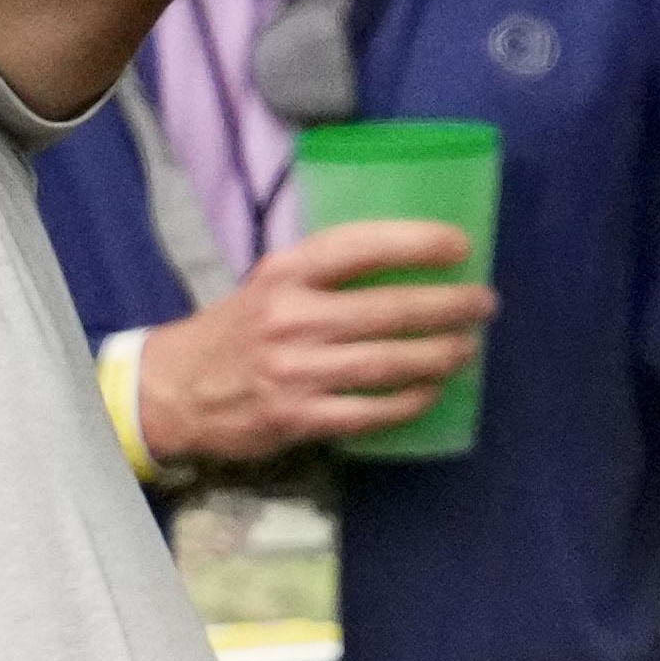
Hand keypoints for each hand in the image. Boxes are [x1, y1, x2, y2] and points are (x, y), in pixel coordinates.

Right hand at [136, 222, 496, 467]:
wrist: (175, 390)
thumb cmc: (237, 330)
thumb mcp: (268, 284)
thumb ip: (324, 274)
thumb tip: (409, 265)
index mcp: (283, 274)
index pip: (357, 246)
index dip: (414, 242)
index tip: (460, 245)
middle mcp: (289, 318)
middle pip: (385, 310)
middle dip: (446, 306)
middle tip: (484, 304)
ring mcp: (293, 372)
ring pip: (385, 363)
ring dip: (437, 355)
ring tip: (467, 347)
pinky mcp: (297, 418)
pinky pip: (369, 412)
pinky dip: (408, 402)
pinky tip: (431, 391)